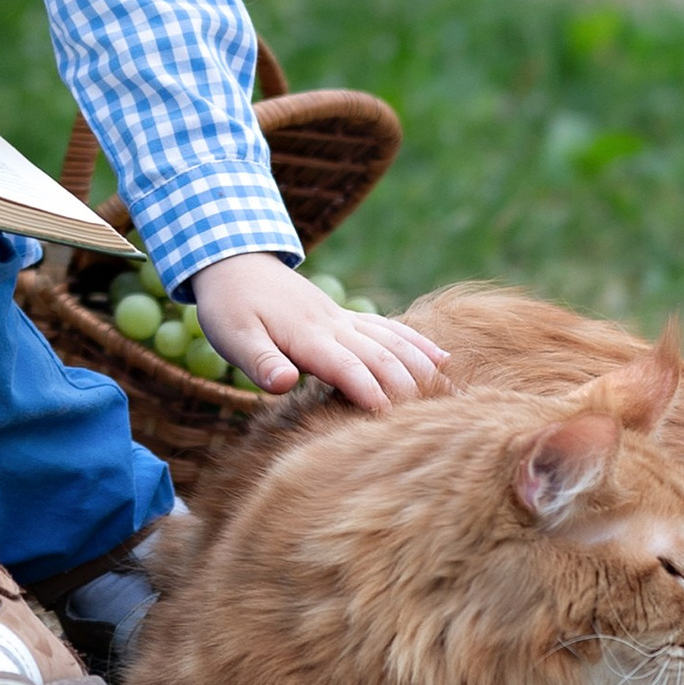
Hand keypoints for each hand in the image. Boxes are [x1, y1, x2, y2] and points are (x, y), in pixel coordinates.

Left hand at [189, 254, 444, 414]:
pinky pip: (388, 328)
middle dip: (409, 389)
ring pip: (393, 341)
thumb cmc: (229, 307)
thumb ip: (260, 362)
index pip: (348, 369)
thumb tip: (285, 384)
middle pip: (382, 357)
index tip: (392, 423)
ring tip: (454, 396)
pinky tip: (441, 358)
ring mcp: (343, 319)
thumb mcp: (233, 336)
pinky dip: (416, 342)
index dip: (371, 394)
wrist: (233, 260)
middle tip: (436, 423)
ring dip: (423, 367)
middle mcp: (334, 326)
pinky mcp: (344, 317)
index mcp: (308, 337)